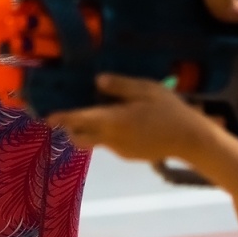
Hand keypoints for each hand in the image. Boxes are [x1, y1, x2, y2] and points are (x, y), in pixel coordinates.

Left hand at [48, 75, 210, 163]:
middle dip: (69, 128)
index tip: (46, 117)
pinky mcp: (129, 155)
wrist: (192, 141)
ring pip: (96, 140)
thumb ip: (120, 85)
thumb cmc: (170, 111)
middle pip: (81, 136)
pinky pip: (110, 144)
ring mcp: (120, 150)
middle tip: (63, 116)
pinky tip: (120, 122)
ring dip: (89, 130)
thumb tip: (97, 81)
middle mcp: (112, 138)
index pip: (80, 119)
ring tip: (93, 113)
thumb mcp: (146, 89)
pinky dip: (106, 134)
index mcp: (114, 120)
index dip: (62, 118)